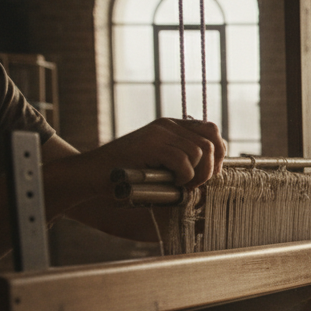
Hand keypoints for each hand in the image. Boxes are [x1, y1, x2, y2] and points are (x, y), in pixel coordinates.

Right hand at [96, 118, 226, 187]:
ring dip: (197, 175)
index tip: (210, 173)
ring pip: (200, 153)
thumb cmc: (127, 174)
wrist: (91, 173)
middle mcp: (167, 126)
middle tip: (195, 183)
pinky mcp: (151, 145)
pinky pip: (184, 162)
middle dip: (211, 168)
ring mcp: (158, 133)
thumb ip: (184, 159)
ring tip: (181, 185)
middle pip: (211, 141)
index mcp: (172, 127)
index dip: (219, 153)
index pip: (212, 131)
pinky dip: (184, 178)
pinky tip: (172, 183)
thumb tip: (215, 171)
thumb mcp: (161, 163)